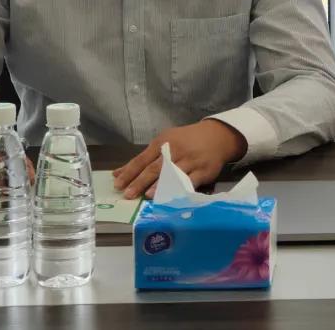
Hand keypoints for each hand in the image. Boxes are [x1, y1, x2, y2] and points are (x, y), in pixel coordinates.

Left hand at [112, 120, 247, 198]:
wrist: (216, 136)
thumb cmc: (185, 141)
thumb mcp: (164, 142)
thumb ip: (142, 159)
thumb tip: (118, 173)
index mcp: (163, 142)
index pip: (143, 159)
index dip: (130, 172)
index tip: (118, 184)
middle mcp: (175, 150)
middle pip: (155, 168)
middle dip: (141, 181)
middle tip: (128, 194)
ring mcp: (190, 161)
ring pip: (172, 174)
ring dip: (160, 185)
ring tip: (148, 195)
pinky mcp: (203, 171)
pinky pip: (190, 182)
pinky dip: (180, 190)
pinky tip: (171, 197)